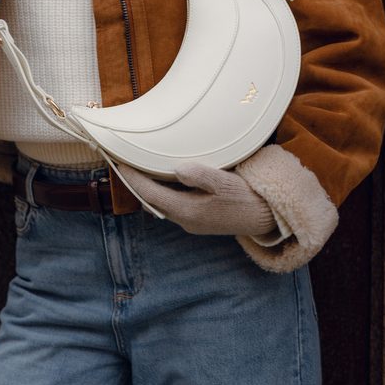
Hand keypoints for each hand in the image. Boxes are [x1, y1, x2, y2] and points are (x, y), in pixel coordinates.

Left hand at [116, 162, 276, 236]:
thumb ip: (200, 176)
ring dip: (150, 188)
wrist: (265, 218)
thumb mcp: (225, 183)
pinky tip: (165, 178)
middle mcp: (185, 220)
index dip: (133, 179)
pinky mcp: (198, 219)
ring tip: (140, 168)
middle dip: (137, 184)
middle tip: (125, 163)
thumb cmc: (246, 198)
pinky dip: (163, 191)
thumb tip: (177, 170)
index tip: (119, 164)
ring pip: (161, 204)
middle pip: (151, 201)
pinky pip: (172, 204)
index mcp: (187, 211)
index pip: (151, 194)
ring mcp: (191, 221)